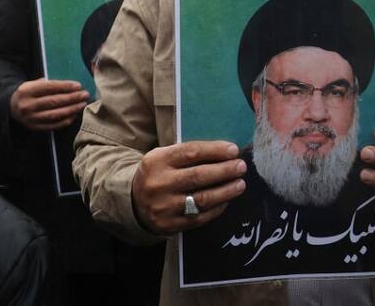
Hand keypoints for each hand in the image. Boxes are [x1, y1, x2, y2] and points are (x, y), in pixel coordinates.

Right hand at [9, 78, 89, 130]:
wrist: (11, 107)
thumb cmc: (28, 93)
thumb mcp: (32, 83)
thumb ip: (47, 83)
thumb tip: (70, 85)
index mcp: (27, 91)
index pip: (50, 87)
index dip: (65, 86)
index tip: (78, 86)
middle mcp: (27, 105)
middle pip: (54, 101)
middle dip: (72, 98)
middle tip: (85, 95)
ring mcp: (30, 118)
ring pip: (55, 114)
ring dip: (71, 109)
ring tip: (82, 104)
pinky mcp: (34, 127)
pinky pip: (52, 125)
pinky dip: (65, 121)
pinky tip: (74, 115)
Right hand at [130, 141, 246, 234]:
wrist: (134, 203)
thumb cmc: (158, 174)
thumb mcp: (164, 157)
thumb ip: (189, 154)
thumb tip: (225, 153)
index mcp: (157, 161)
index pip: (191, 152)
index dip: (215, 151)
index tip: (234, 150)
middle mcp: (159, 184)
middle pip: (199, 176)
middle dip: (224, 171)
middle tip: (241, 167)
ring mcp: (164, 207)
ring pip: (202, 199)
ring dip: (226, 191)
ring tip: (240, 184)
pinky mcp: (169, 225)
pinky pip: (200, 217)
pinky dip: (217, 208)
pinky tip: (226, 200)